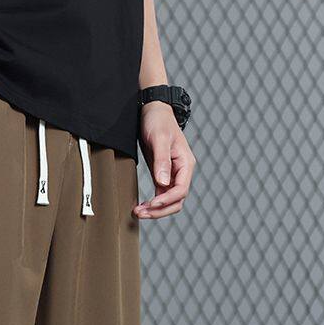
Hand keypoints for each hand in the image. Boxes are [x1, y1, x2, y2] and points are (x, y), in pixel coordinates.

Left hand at [134, 102, 195, 218]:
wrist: (153, 111)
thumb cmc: (158, 121)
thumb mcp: (159, 138)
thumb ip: (162, 160)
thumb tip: (163, 182)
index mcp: (186, 163)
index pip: (181, 190)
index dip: (167, 200)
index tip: (151, 204)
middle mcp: (182, 172)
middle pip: (177, 201)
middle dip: (160, 210)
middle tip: (140, 213)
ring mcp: (172, 175)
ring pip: (168, 201)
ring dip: (155, 210)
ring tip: (138, 212)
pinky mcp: (162, 176)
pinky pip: (160, 195)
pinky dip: (152, 204)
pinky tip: (141, 206)